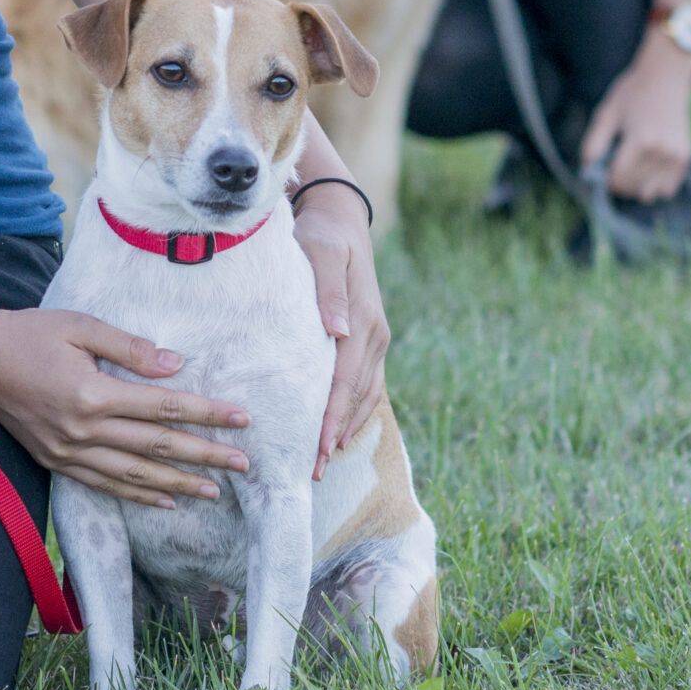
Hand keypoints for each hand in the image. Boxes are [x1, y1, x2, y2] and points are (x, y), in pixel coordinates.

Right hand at [0, 305, 251, 508]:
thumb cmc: (28, 333)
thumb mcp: (80, 326)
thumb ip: (129, 347)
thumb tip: (175, 365)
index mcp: (92, 392)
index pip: (165, 407)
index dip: (207, 414)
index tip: (242, 419)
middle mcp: (83, 429)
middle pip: (157, 447)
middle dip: (205, 456)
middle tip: (244, 464)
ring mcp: (69, 450)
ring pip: (135, 474)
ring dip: (178, 484)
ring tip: (214, 491)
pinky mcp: (56, 461)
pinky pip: (105, 484)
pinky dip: (138, 494)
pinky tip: (164, 499)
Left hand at [294, 183, 388, 479]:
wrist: (342, 220)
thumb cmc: (323, 236)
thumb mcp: (323, 253)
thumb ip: (329, 290)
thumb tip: (338, 331)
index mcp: (362, 322)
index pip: (345, 380)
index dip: (333, 416)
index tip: (319, 448)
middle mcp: (374, 336)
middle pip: (356, 395)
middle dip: (337, 433)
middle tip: (316, 469)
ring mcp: (375, 339)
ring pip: (364, 394)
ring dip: (346, 427)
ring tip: (325, 459)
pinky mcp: (369, 340)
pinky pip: (365, 383)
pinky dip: (354, 409)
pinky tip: (339, 429)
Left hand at [581, 41, 690, 201]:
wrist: (665, 80)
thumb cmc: (631, 95)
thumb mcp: (606, 114)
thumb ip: (594, 143)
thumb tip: (587, 169)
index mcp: (640, 139)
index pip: (618, 177)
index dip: (606, 181)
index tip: (603, 175)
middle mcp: (662, 150)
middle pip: (633, 187)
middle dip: (619, 185)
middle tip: (615, 172)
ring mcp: (676, 156)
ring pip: (650, 193)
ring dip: (636, 188)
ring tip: (631, 171)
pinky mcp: (685, 158)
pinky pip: (667, 189)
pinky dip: (655, 186)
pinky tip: (647, 171)